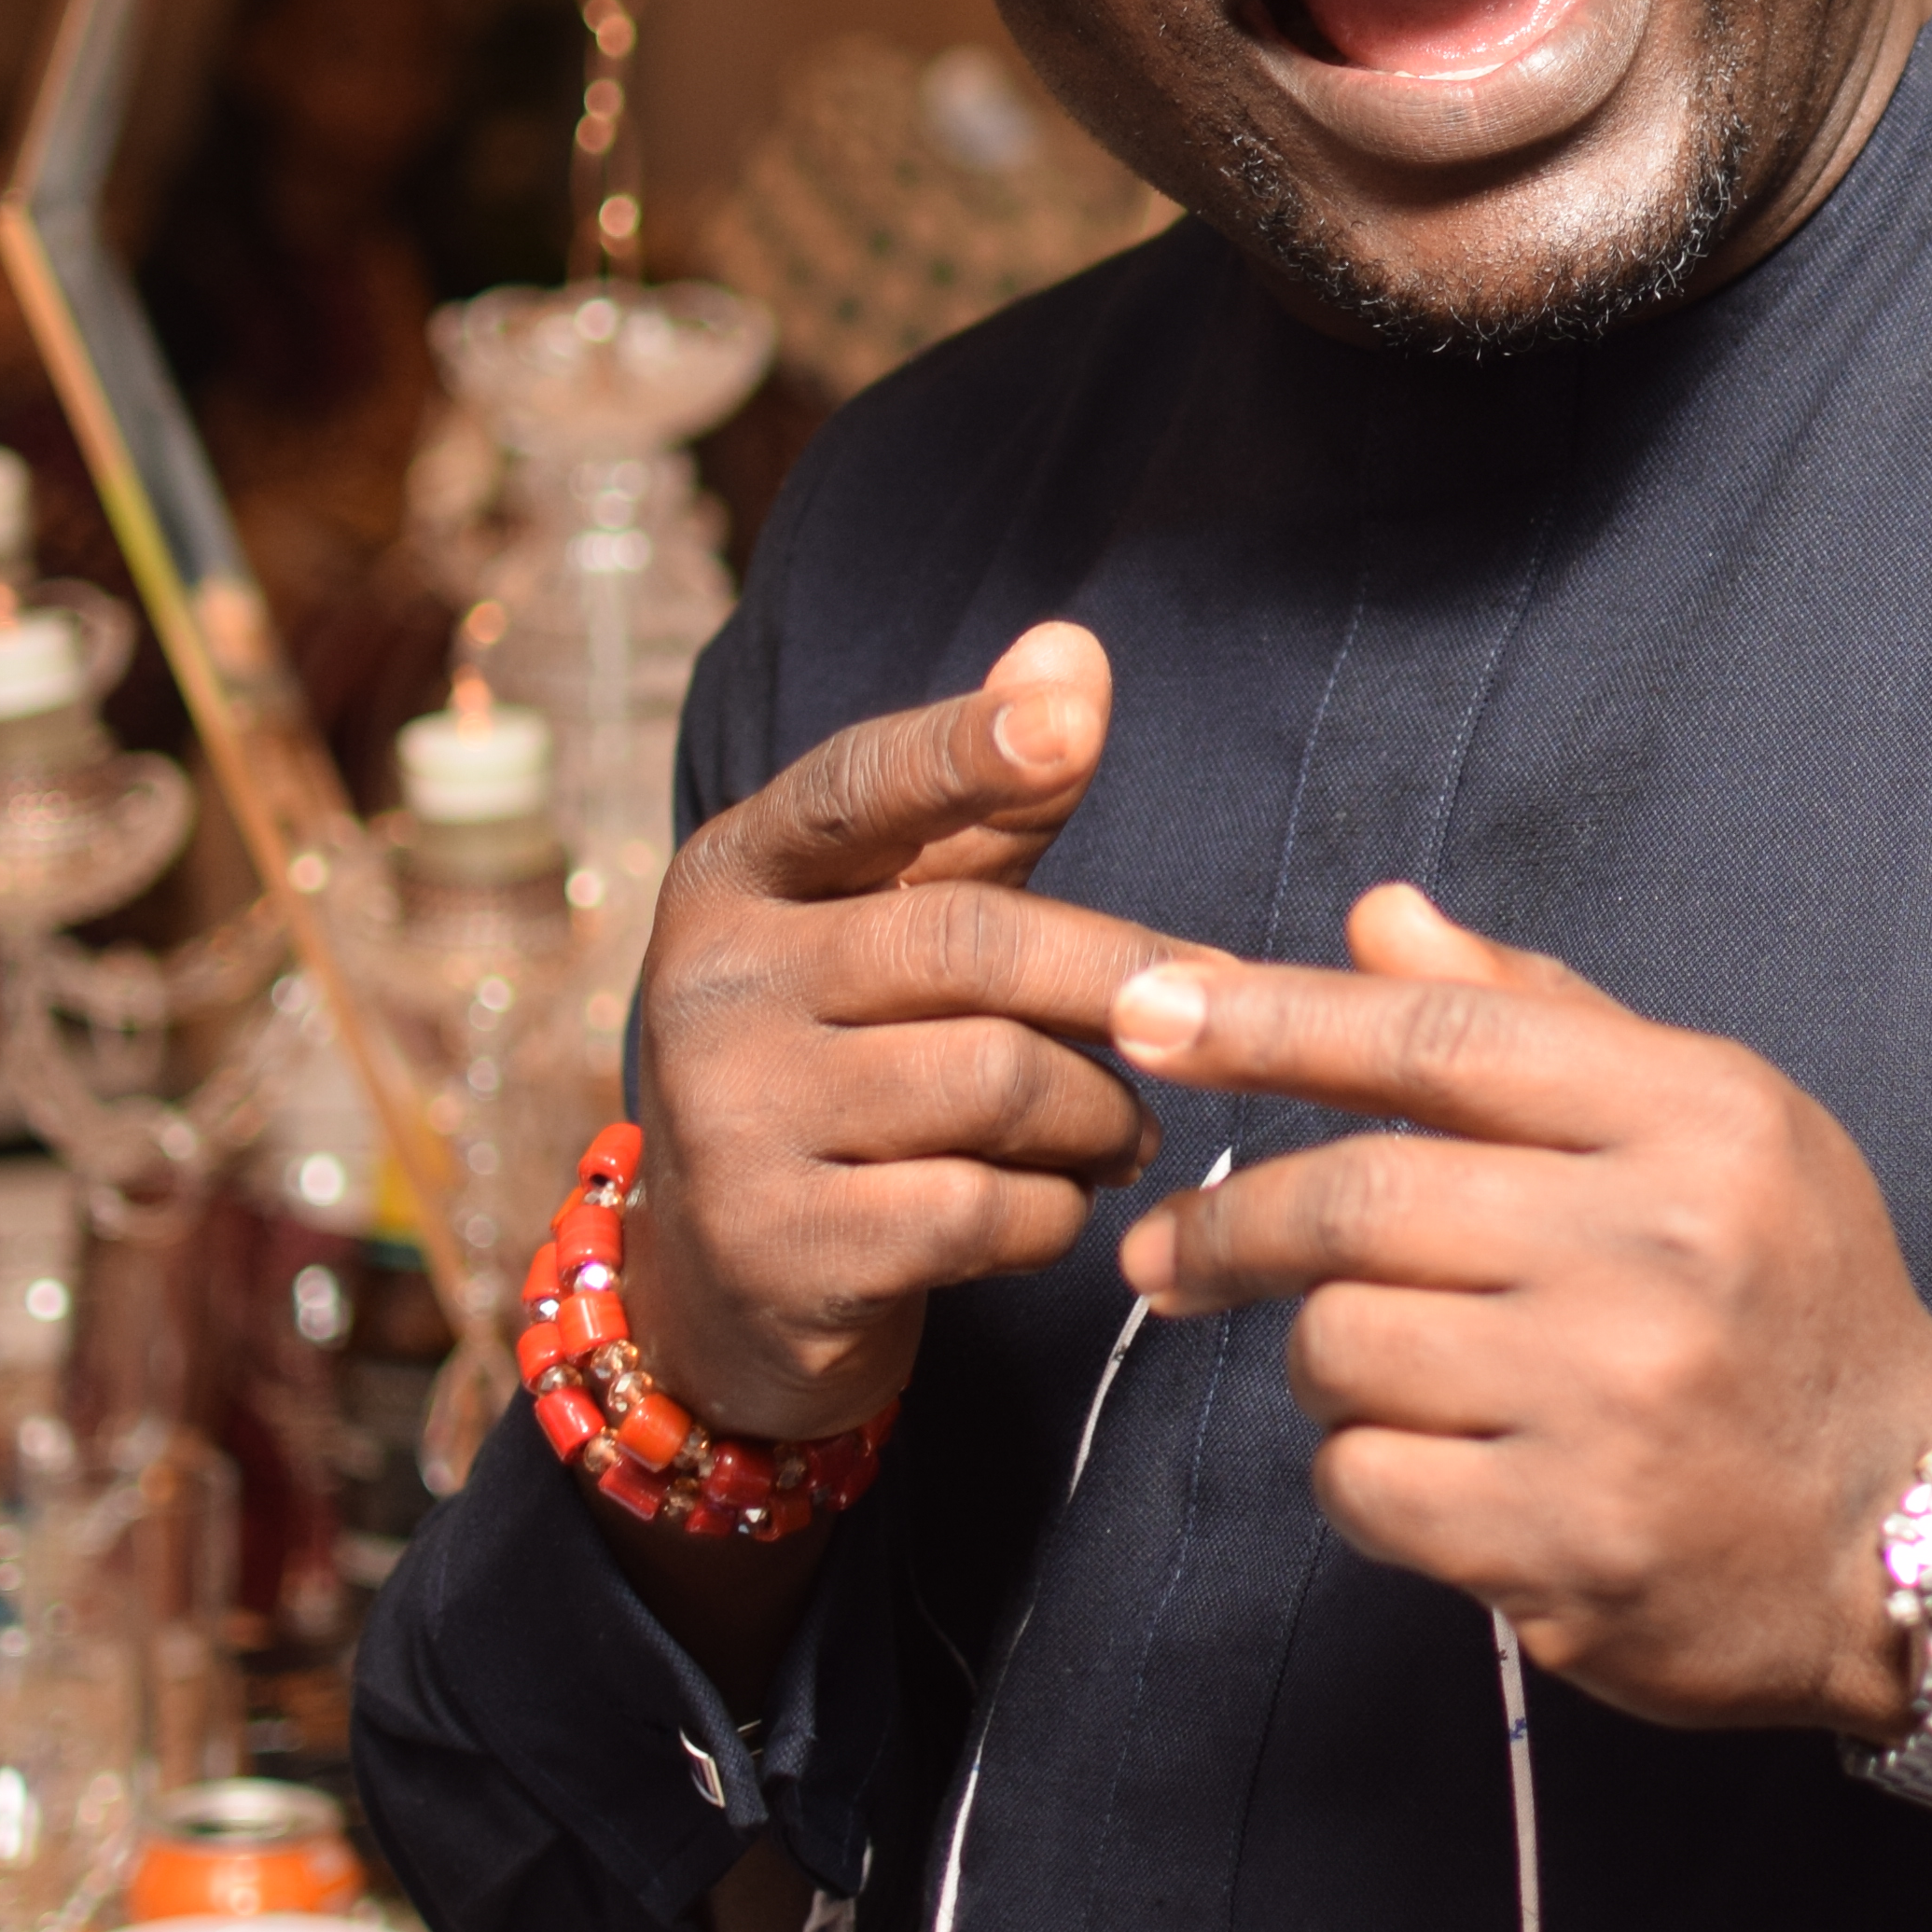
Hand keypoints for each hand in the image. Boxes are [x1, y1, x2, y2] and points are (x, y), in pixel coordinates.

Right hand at [625, 622, 1175, 1440]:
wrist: (723, 1285)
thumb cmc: (841, 1062)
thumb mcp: (885, 924)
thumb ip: (982, 805)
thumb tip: (1073, 646)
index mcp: (735, 876)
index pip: (857, 789)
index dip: (965, 750)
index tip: (1069, 719)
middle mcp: (711, 983)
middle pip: (972, 944)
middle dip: (1121, 977)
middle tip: (1220, 1005)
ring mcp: (731, 1119)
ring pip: (998, 1081)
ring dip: (1101, 1111)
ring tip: (1129, 1129)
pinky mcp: (778, 1248)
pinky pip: (985, 1210)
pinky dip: (1056, 1210)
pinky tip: (1058, 1204)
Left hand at [1110, 885, 1931, 1741]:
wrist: (1908, 1527)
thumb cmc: (1791, 1300)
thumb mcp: (1714, 1124)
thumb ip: (1538, 1023)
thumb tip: (1378, 919)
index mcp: (1700, 1118)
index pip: (1440, 1040)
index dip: (1270, 1020)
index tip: (1146, 1013)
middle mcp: (1663, 1248)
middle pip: (1361, 1199)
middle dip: (1232, 1225)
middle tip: (1166, 1257)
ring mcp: (1618, 1402)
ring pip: (1342, 1348)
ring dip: (1326, 1361)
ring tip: (1394, 1373)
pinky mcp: (1572, 1541)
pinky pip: (1364, 1483)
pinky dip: (1361, 1474)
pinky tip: (1436, 1468)